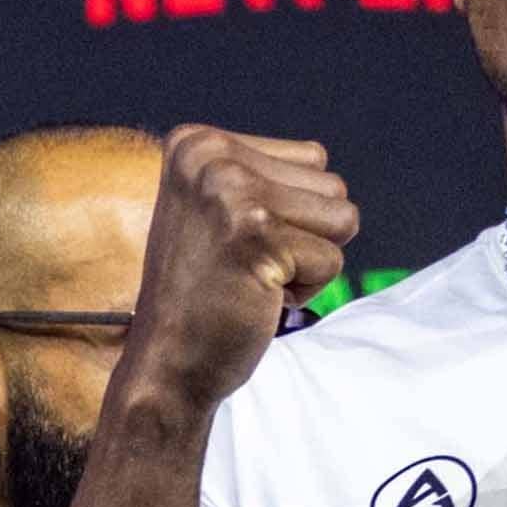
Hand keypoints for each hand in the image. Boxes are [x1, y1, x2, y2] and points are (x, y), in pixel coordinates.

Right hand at [117, 126, 358, 424]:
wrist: (165, 364)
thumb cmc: (203, 295)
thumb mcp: (218, 211)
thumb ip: (261, 175)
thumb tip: (324, 164)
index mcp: (197, 143)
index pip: (313, 159)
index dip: (292, 213)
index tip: (236, 242)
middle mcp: (210, 157)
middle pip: (331, 184)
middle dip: (305, 236)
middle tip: (246, 266)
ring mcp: (232, 193)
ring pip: (340, 218)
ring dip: (309, 262)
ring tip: (253, 278)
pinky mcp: (257, 236)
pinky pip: (332, 260)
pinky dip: (306, 291)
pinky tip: (256, 299)